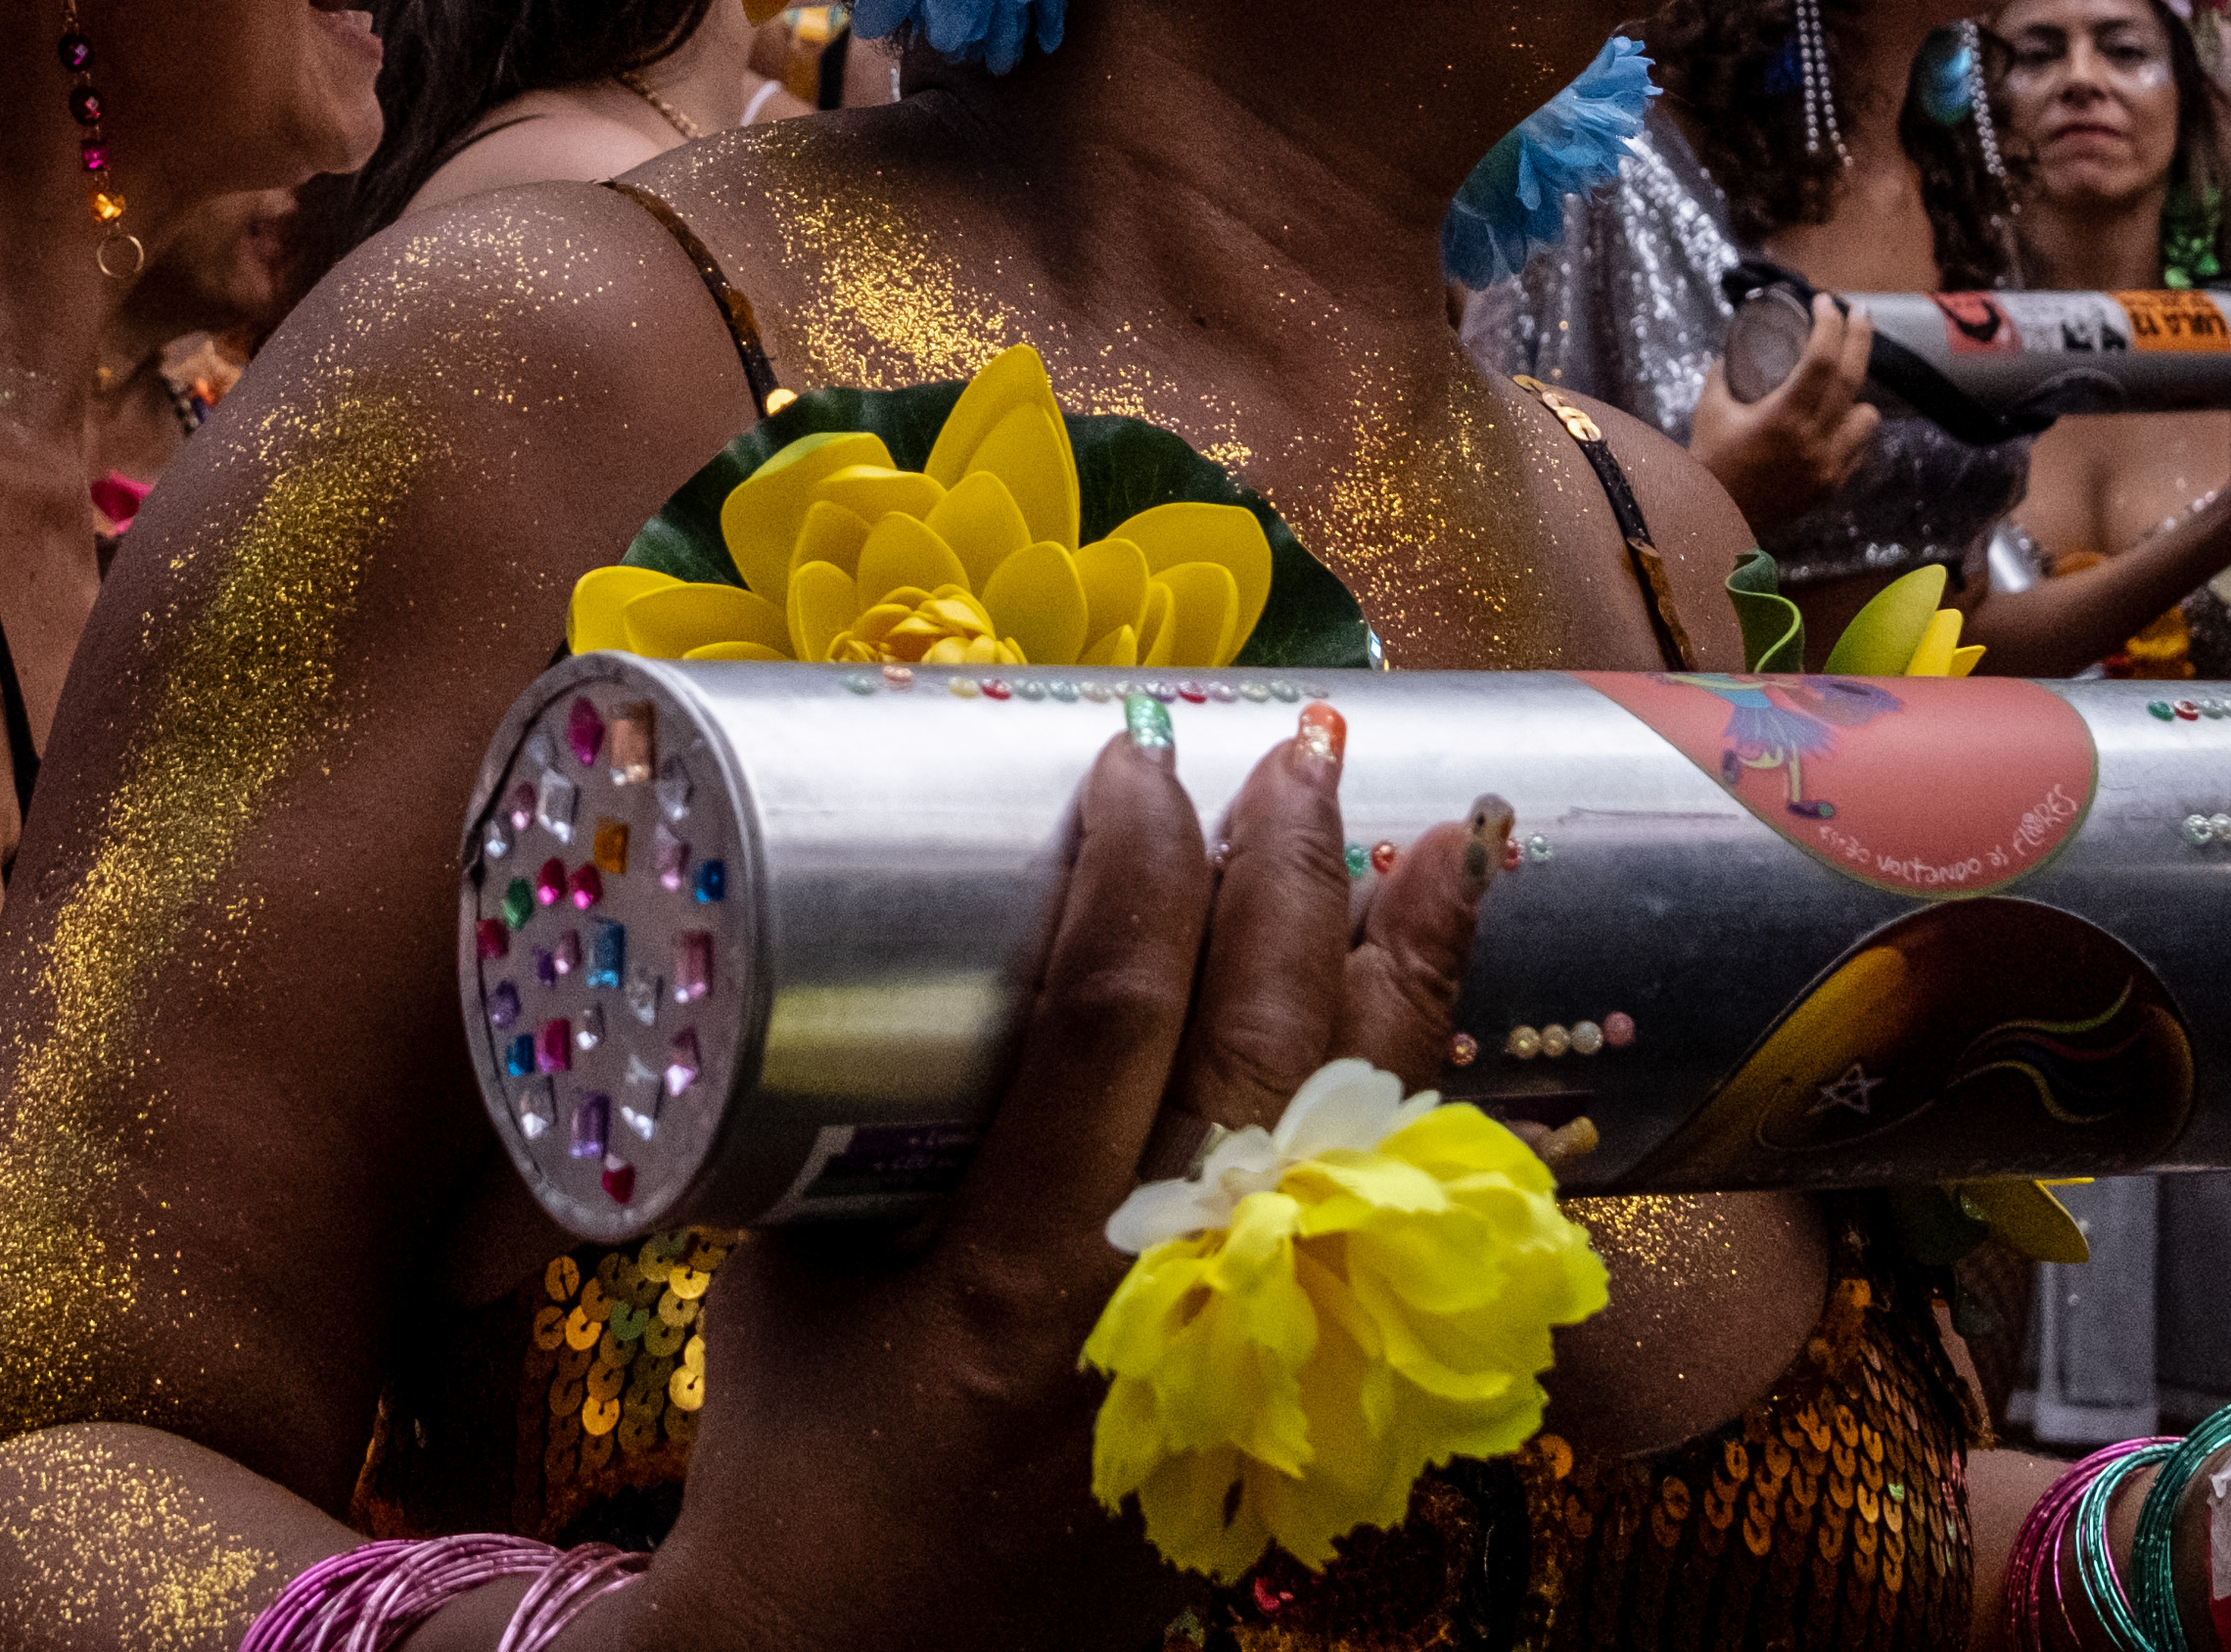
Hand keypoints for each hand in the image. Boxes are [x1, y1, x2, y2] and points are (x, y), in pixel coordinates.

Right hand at [647, 727, 1489, 1645]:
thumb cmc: (796, 1470)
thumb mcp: (794, 1280)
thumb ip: (863, 1132)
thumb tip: (916, 964)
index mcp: (1012, 1282)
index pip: (1111, 1021)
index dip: (1139, 870)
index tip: (1134, 760)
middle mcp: (1155, 1318)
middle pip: (1266, 1052)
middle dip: (1292, 884)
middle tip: (1294, 763)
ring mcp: (1239, 1373)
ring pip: (1362, 1138)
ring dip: (1399, 980)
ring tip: (1436, 850)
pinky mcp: (1277, 1409)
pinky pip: (1381, 1234)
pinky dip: (1417, 1109)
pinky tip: (1431, 1028)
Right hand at [1688, 299, 1876, 543]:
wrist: (1713, 519)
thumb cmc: (1708, 461)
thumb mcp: (1709, 409)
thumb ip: (1724, 373)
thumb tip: (1736, 345)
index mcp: (1782, 417)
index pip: (1821, 361)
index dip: (1829, 325)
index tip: (1823, 301)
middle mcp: (1813, 441)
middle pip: (1852, 378)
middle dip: (1859, 336)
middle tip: (1860, 310)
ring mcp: (1827, 467)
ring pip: (1867, 416)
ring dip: (1858, 392)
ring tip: (1841, 381)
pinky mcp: (1831, 486)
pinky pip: (1857, 448)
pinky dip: (1850, 429)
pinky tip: (1833, 421)